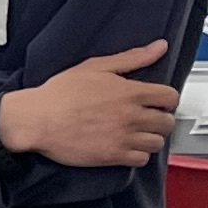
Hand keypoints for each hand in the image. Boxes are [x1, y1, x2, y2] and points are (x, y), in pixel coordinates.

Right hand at [0, 43, 179, 167]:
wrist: (38, 119)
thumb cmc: (60, 93)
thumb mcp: (96, 66)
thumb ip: (132, 57)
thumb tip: (159, 47)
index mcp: (130, 92)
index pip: (170, 97)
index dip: (166, 99)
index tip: (157, 100)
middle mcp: (131, 116)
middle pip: (167, 122)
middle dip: (160, 119)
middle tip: (148, 117)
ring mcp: (123, 138)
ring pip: (157, 143)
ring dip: (151, 137)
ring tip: (138, 133)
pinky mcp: (112, 156)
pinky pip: (141, 160)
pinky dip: (138, 154)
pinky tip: (127, 146)